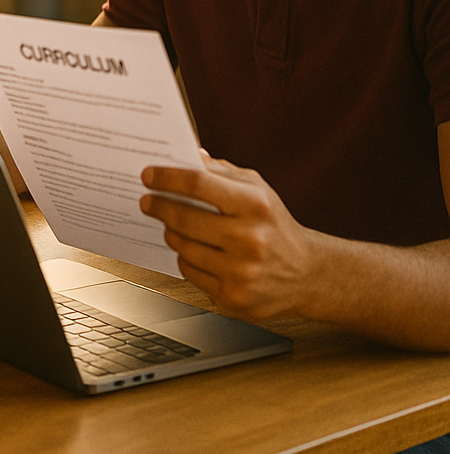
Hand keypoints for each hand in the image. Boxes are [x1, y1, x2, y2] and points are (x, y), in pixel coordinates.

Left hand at [140, 152, 321, 318]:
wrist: (307, 275)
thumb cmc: (275, 226)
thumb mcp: (258, 191)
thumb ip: (222, 172)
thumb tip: (190, 156)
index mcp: (256, 205)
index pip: (199, 184)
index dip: (167, 178)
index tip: (148, 175)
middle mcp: (250, 239)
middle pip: (184, 218)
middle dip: (158, 206)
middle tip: (147, 201)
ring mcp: (241, 271)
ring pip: (182, 246)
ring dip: (171, 233)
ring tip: (173, 226)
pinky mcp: (233, 296)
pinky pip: (189, 272)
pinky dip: (185, 259)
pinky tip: (195, 252)